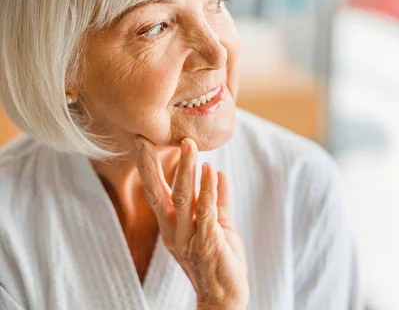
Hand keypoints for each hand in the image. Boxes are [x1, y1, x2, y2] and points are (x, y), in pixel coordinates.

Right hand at [135, 136, 248, 308]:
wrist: (225, 295)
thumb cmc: (219, 259)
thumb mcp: (217, 224)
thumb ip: (217, 199)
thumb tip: (219, 172)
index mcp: (172, 224)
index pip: (154, 190)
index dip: (148, 166)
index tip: (142, 141)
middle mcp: (173, 229)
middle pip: (158, 191)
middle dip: (153, 163)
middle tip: (150, 136)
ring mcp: (188, 236)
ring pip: (182, 197)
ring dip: (186, 169)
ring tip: (188, 144)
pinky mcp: (207, 241)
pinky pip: (205, 211)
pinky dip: (207, 189)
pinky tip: (210, 170)